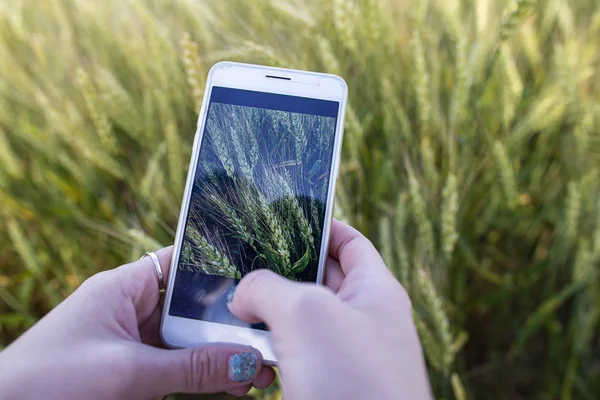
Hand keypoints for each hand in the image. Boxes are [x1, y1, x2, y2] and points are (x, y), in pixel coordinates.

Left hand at [0, 247, 274, 398]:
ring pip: (187, 342)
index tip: (258, 280)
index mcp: (122, 288)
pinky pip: (176, 368)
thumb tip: (246, 361)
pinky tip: (232, 385)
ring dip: (220, 355)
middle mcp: (130, 310)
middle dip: (228, 325)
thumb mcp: (127, 373)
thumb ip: (191, 367)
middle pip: (190, 308)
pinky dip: (202, 377)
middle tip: (268, 339)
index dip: (217, 267)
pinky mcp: (131, 372)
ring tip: (259, 370)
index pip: (179, 263)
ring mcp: (131, 343)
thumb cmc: (49, 384)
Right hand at [228, 220, 431, 399]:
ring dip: (268, 309)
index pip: (348, 240)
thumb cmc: (353, 380)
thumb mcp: (306, 314)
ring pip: (301, 318)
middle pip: (319, 276)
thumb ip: (267, 287)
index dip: (316, 224)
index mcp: (375, 290)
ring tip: (231, 299)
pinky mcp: (328, 385)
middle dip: (280, 267)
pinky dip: (269, 344)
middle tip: (241, 258)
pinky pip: (294, 353)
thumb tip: (243, 293)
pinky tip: (243, 342)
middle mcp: (364, 319)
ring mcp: (346, 354)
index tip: (277, 217)